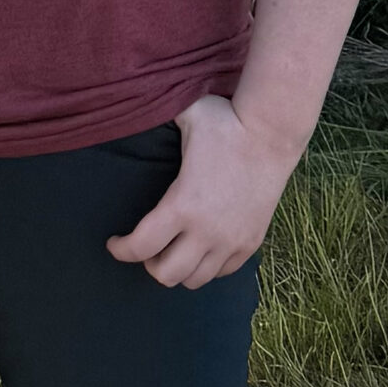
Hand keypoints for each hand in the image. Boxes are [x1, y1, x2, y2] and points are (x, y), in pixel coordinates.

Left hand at [106, 93, 299, 289]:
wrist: (273, 132)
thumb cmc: (226, 121)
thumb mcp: (186, 116)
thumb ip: (157, 118)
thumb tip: (135, 107)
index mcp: (182, 205)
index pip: (141, 247)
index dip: (121, 250)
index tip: (114, 243)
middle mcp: (206, 231)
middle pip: (166, 275)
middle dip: (149, 264)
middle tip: (146, 247)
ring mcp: (231, 241)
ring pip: (195, 280)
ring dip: (179, 269)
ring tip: (173, 250)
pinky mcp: (250, 241)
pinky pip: (222, 272)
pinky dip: (207, 266)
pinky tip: (201, 247)